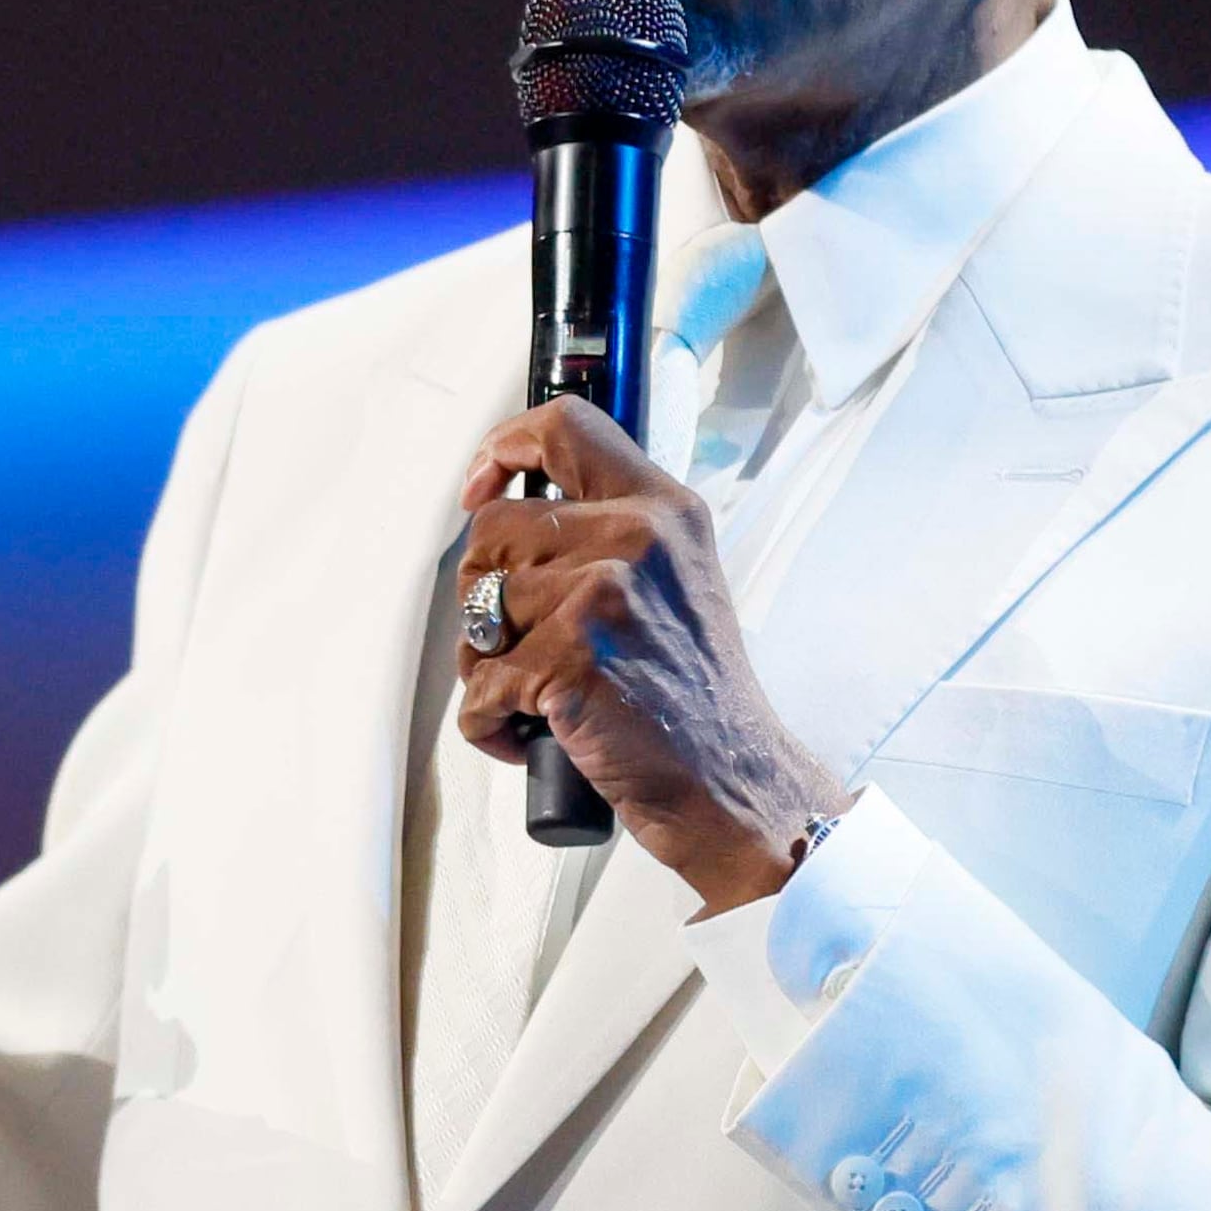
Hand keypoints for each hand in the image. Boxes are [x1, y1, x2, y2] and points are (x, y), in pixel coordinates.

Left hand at [454, 400, 848, 914]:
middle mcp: (638, 536)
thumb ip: (610, 532)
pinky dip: (488, 723)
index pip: (564, 426)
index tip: (479, 488)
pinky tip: (530, 736)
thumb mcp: (674, 578)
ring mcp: (604, 596)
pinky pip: (479, 685)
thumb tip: (504, 510)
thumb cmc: (692, 694)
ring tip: (536, 696)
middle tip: (523, 644)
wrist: (734, 783)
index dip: (503, 448)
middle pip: (491, 529)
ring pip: (476, 609)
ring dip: (486, 664)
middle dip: (485, 594)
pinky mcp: (571, 660)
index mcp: (663, 507)